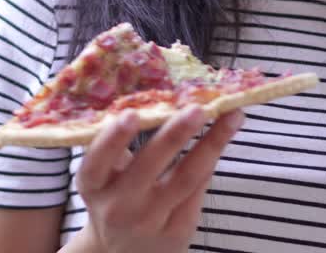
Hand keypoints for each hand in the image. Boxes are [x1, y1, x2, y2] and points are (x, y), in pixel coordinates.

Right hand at [70, 106, 243, 252]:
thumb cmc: (114, 197)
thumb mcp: (104, 176)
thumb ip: (116, 146)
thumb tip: (153, 94)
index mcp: (94, 186)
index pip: (97, 162)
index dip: (112, 139)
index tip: (130, 113)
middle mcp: (119, 206)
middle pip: (149, 167)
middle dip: (174, 135)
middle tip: (197, 107)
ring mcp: (150, 221)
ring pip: (186, 178)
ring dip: (211, 144)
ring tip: (231, 116)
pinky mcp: (177, 231)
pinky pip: (198, 190)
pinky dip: (211, 160)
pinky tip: (224, 135)